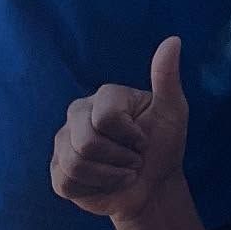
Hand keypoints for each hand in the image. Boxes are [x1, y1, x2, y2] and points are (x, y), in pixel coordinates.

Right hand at [51, 37, 189, 223]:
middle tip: (134, 160)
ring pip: (75, 165)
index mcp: (105, 96)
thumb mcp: (173, 112)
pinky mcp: (57, 170)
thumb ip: (167, 78)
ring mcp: (64, 141)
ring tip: (123, 172)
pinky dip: (94, 190)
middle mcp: (78, 112)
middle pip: (87, 142)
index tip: (144, 140)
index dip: (132, 137)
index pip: (106, 118)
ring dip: (110, 177)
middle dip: (120, 159)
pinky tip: (105, 184)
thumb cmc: (164, 145)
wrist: (153, 186)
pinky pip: (66, 183)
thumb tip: (173, 40)